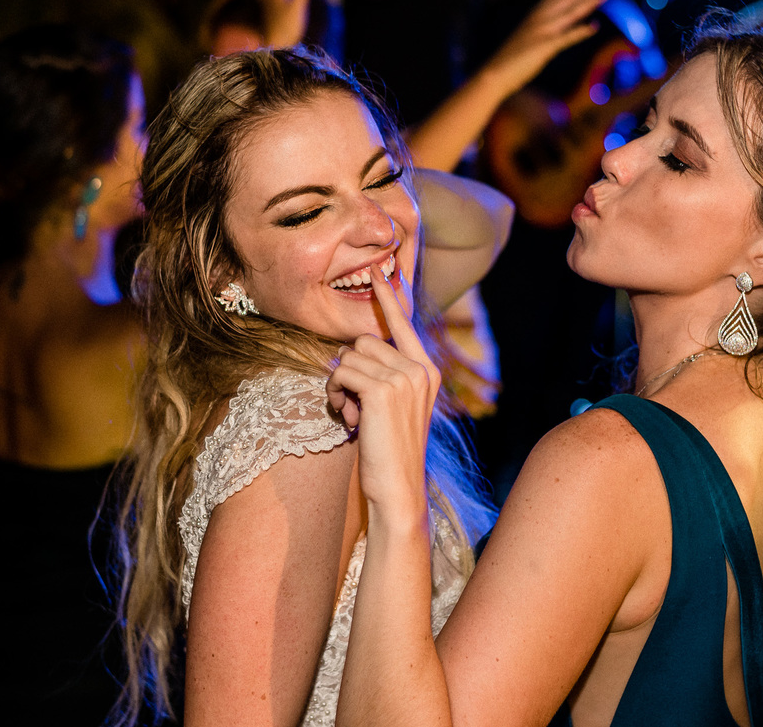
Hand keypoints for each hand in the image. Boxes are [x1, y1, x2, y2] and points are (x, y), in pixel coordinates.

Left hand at [326, 265, 439, 512]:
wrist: (398, 488)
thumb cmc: (389, 450)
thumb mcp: (395, 407)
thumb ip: (385, 376)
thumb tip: (355, 350)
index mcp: (427, 370)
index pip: (404, 324)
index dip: (388, 299)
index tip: (379, 273)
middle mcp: (420, 369)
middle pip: (365, 341)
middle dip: (349, 369)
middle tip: (354, 404)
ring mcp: (404, 379)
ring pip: (350, 357)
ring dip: (339, 385)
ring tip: (352, 414)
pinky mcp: (383, 391)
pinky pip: (341, 373)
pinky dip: (335, 394)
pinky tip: (347, 417)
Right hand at [484, 0, 608, 97]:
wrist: (494, 74)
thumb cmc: (509, 61)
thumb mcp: (526, 40)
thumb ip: (539, 32)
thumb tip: (552, 31)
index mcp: (534, 16)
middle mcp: (538, 20)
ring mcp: (541, 33)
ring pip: (569, 14)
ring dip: (588, 3)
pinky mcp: (544, 48)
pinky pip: (566, 38)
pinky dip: (580, 32)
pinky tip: (595, 27)